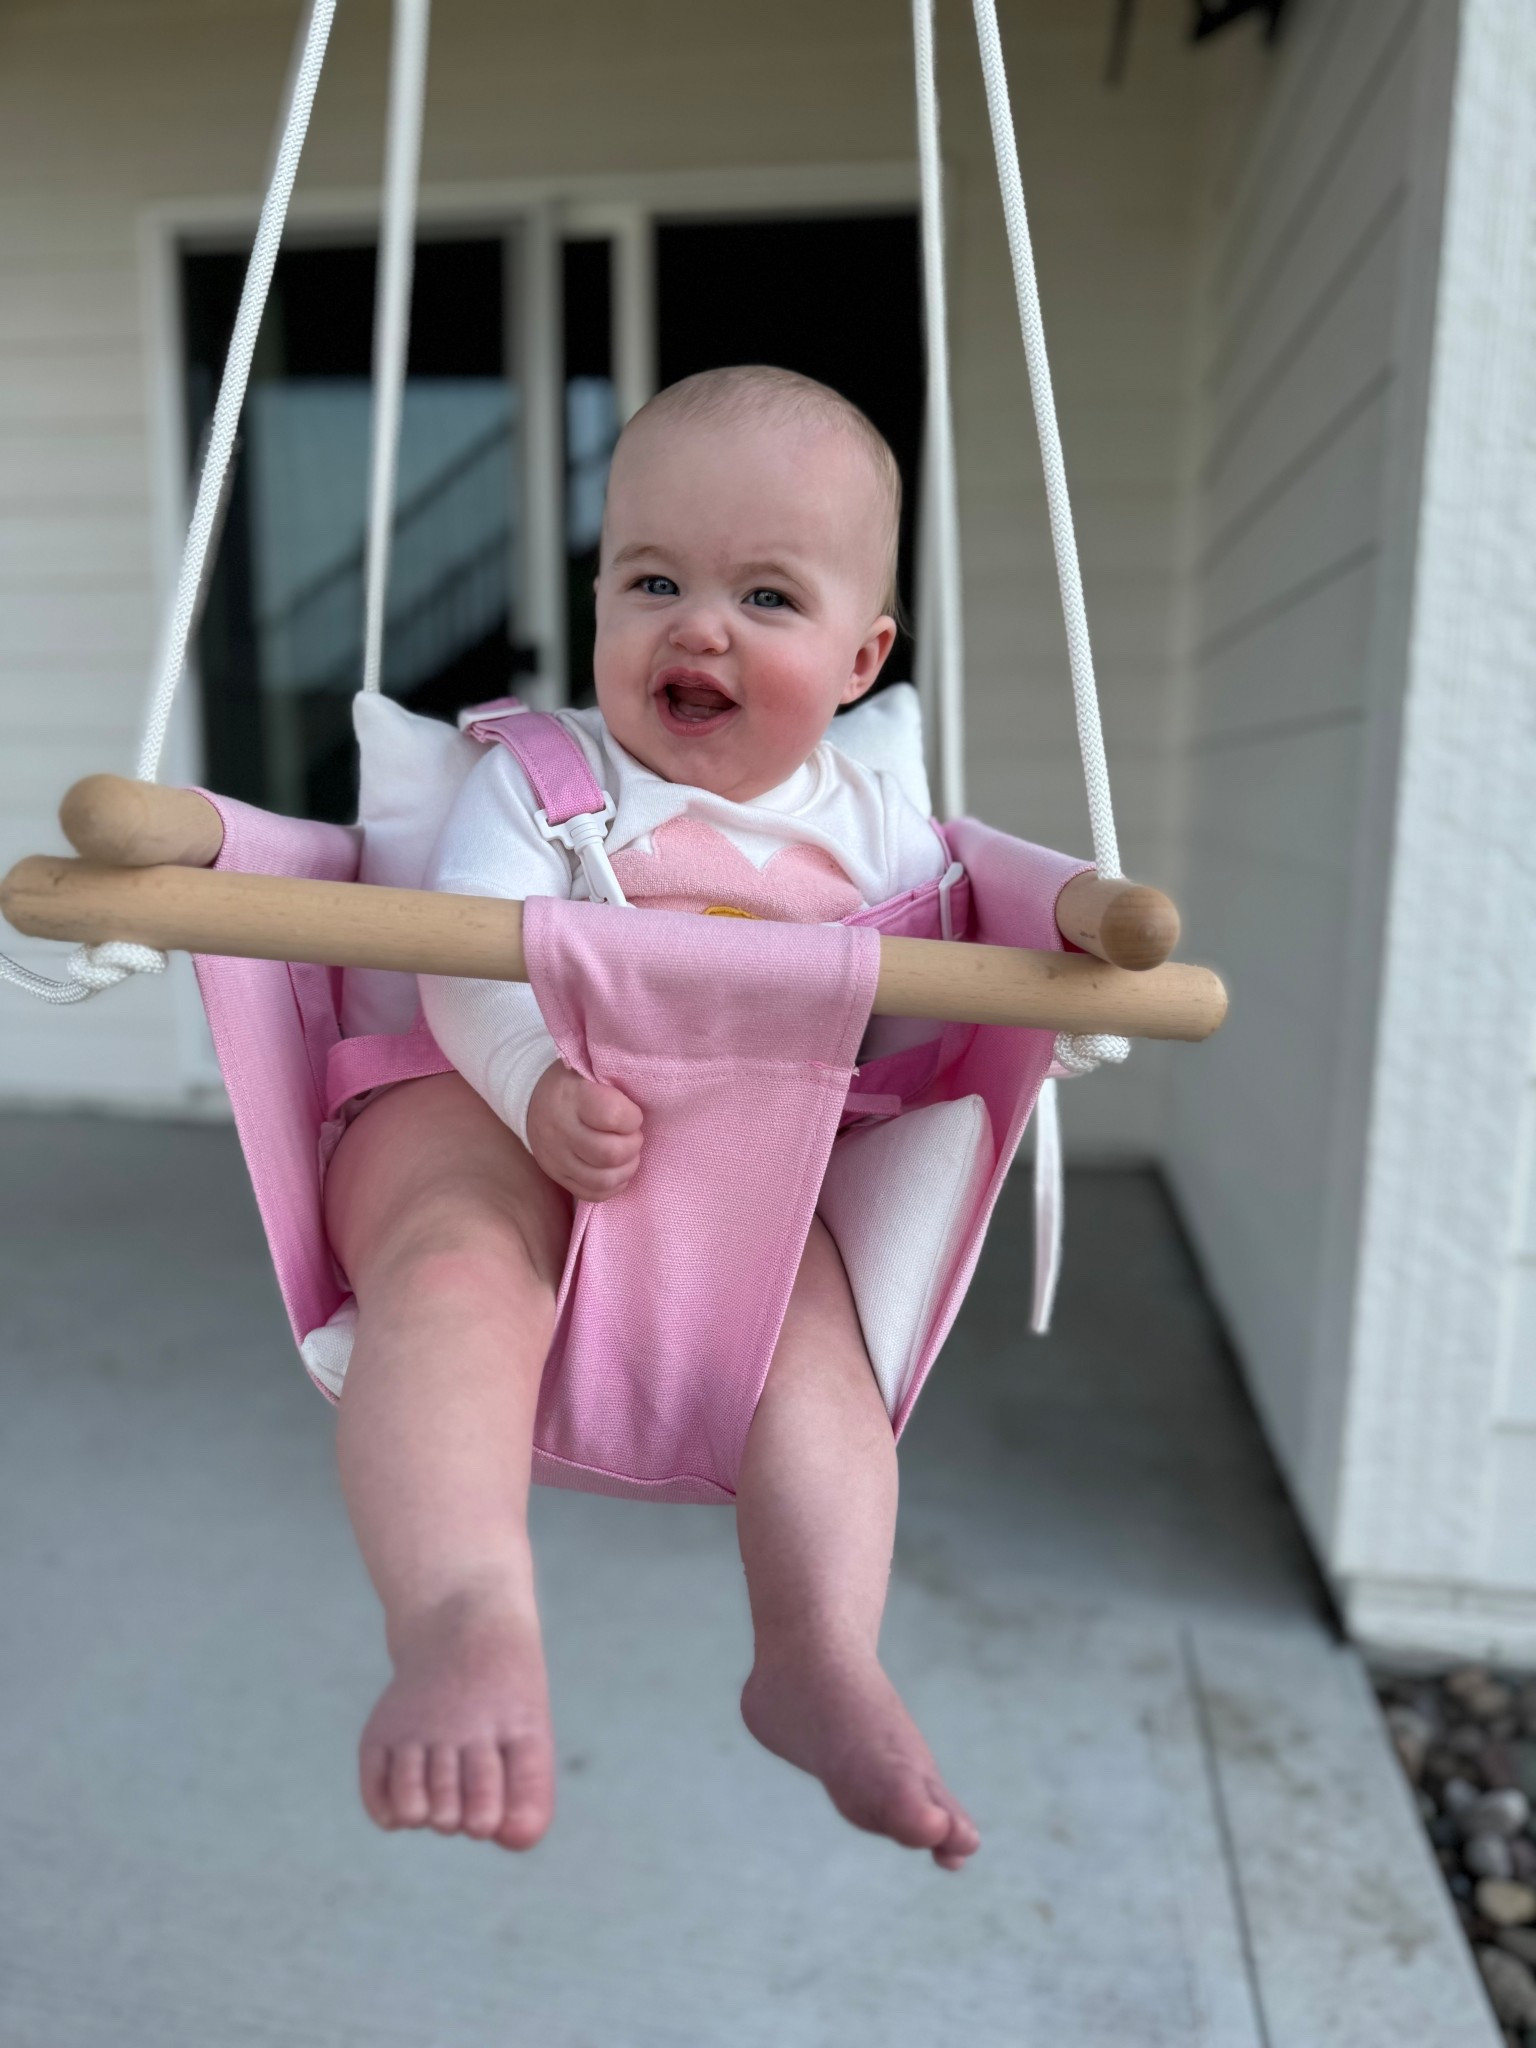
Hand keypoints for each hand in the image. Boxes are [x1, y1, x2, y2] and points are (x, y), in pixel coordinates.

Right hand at [526, 1062, 643, 1202]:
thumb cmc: (576, 1083)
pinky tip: (616, 1169)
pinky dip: (613, 1186)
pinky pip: (591, 1194)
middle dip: (632, 1146)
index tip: (633, 1114)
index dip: (632, 1118)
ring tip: (628, 1154)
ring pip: (602, 1180)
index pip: (612, 1115)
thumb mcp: (591, 1069)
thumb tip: (650, 1093)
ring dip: (626, 1169)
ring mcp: (556, 1158)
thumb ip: (616, 1080)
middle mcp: (561, 1130)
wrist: (534, 1100)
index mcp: (573, 1097)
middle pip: (609, 1154)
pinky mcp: (557, 1177)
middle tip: (633, 1135)